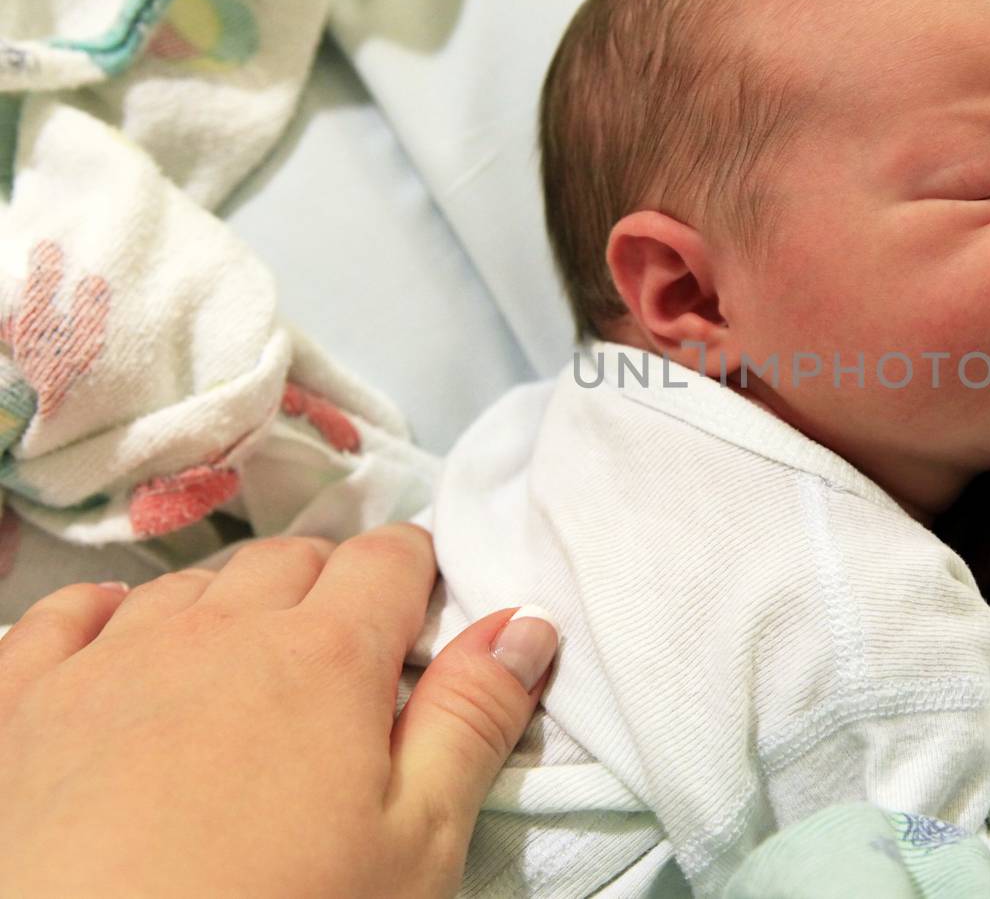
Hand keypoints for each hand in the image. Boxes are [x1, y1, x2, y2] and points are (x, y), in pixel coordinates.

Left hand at [0, 524, 558, 898]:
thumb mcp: (416, 844)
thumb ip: (475, 719)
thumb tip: (526, 622)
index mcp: (328, 656)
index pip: (391, 558)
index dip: (416, 575)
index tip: (421, 618)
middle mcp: (219, 630)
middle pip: (291, 558)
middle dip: (327, 586)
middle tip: (342, 663)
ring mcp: (110, 659)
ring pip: (190, 584)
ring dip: (228, 606)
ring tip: (242, 674)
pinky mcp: (20, 702)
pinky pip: (67, 615)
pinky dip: (107, 617)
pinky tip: (121, 651)